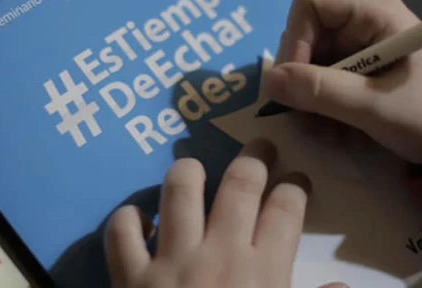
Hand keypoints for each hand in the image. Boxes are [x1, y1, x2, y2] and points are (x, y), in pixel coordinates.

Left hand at [105, 139, 343, 287]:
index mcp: (263, 270)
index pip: (286, 209)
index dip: (296, 187)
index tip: (299, 179)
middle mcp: (219, 251)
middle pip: (240, 185)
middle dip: (254, 158)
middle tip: (260, 147)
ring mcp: (171, 259)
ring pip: (180, 190)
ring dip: (189, 172)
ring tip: (195, 167)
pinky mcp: (130, 275)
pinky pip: (122, 232)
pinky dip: (127, 219)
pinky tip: (137, 217)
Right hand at [264, 0, 421, 165]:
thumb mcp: (374, 108)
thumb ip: (321, 92)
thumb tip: (269, 81)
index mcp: (374, 12)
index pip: (309, 2)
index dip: (295, 38)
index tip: (297, 82)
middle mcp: (363, 22)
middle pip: (304, 35)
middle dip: (301, 79)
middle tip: (308, 119)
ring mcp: (361, 48)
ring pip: (309, 64)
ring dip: (310, 102)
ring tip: (326, 134)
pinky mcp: (361, 72)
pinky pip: (323, 83)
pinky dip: (322, 109)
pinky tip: (337, 135)